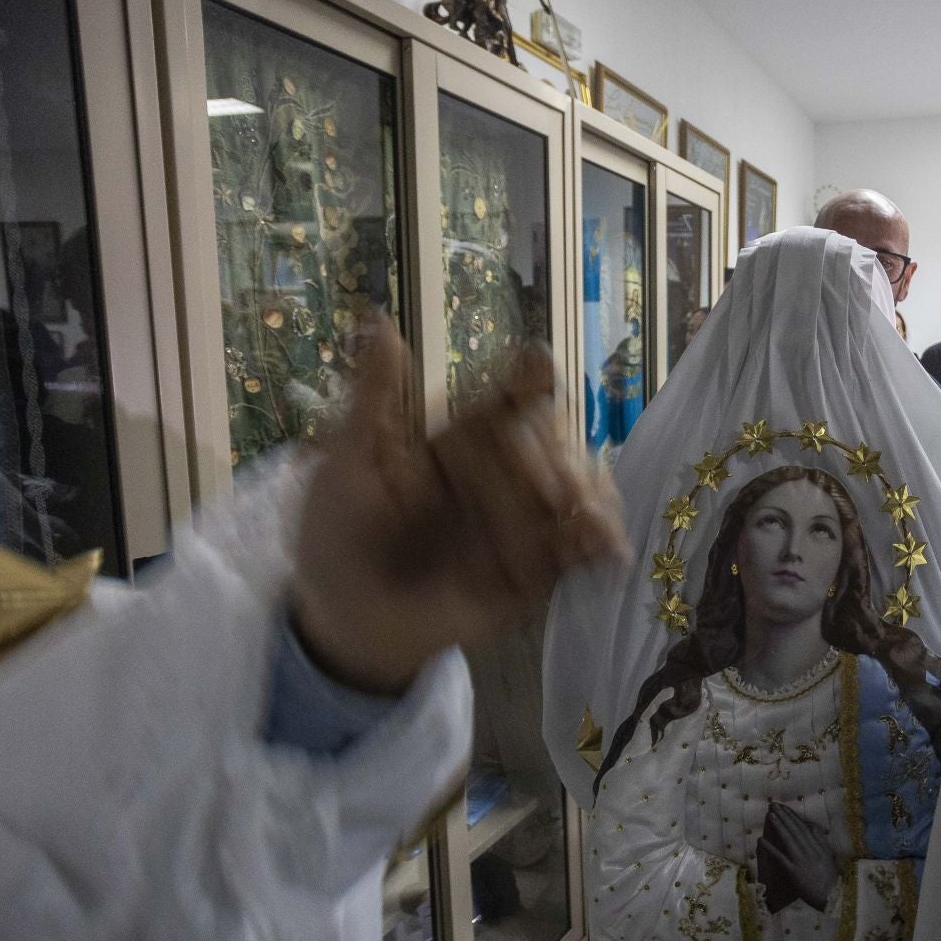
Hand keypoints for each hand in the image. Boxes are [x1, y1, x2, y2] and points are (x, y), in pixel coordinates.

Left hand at [291, 322, 626, 692]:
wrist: (343, 620)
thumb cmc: (336, 533)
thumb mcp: (346, 462)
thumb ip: (372, 397)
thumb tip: (377, 319)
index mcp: (463, 436)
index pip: (508, 395)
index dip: (528, 377)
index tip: (536, 364)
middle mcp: (502, 469)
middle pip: (552, 438)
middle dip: (552, 448)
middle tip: (542, 479)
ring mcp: (524, 517)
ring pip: (578, 485)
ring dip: (585, 490)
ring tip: (574, 512)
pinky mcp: (538, 566)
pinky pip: (582, 544)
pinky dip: (601, 537)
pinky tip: (604, 543)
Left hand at [755, 801, 839, 913]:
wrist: (830, 895)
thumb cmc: (829, 877)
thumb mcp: (828, 855)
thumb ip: (820, 840)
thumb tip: (811, 825)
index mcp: (817, 846)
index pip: (802, 827)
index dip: (792, 816)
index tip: (783, 807)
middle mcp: (809, 850)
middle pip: (794, 830)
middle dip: (784, 816)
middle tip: (773, 805)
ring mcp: (801, 860)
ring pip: (788, 839)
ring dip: (779, 826)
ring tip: (770, 815)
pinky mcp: (793, 871)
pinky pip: (780, 858)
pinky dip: (770, 848)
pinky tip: (761, 840)